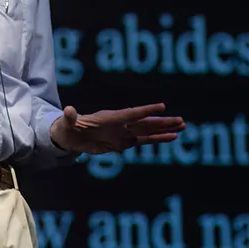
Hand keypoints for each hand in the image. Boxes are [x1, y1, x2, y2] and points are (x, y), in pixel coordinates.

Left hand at [49, 103, 185, 154]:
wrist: (71, 136)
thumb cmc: (68, 127)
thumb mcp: (67, 122)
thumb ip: (69, 117)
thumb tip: (68, 110)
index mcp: (110, 118)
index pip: (132, 114)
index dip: (146, 111)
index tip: (162, 106)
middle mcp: (120, 124)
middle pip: (145, 122)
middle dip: (163, 122)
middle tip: (181, 120)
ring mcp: (123, 132)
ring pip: (148, 131)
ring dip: (164, 130)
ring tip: (182, 127)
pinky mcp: (123, 142)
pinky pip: (144, 140)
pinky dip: (157, 139)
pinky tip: (171, 137)